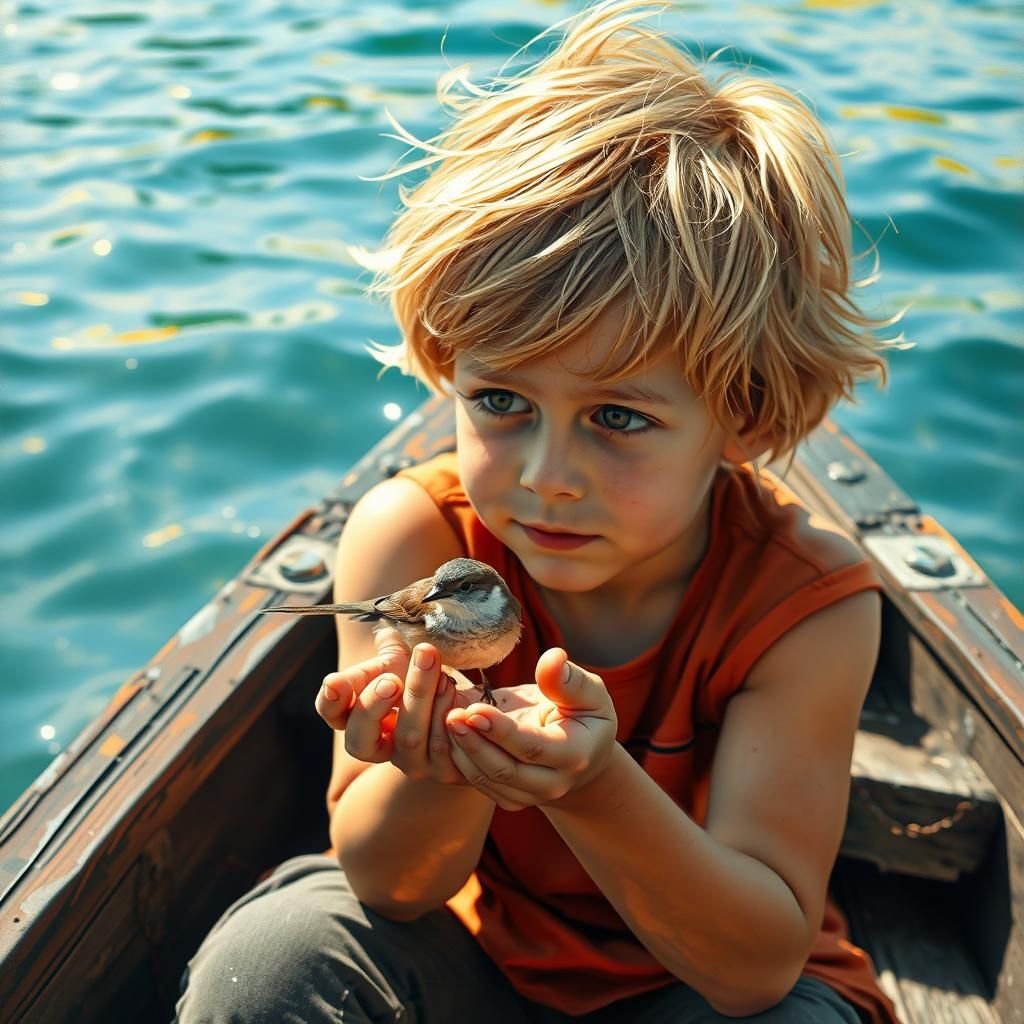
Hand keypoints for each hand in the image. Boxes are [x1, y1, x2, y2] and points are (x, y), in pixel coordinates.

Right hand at [316, 627, 490, 784]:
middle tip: (391, 681)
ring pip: (408, 738)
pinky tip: (454, 691)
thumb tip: (386, 635)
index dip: (331, 700)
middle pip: (359, 739)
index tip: (336, 682)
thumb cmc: (423, 677)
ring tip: (439, 671)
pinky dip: (447, 713)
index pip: (331, 713)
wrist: (465, 700)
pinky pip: (442, 746)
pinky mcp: (443, 770)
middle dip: (373, 706)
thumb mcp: (402, 661)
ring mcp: (410, 762)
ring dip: (421, 698)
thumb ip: (388, 650)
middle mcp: (378, 747)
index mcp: (356, 717)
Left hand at [444, 648, 616, 810]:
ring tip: (444, 717)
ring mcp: (529, 796)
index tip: (474, 708)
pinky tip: (448, 732)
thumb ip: (568, 679)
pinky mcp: (509, 798)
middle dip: (473, 742)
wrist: (585, 755)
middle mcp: (552, 784)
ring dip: (460, 750)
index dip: (500, 730)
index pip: (532, 746)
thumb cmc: (585, 715)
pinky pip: (478, 783)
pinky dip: (459, 758)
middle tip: (450, 715)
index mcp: (575, 755)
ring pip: (485, 778)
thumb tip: (553, 657)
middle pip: (504, 769)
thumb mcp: (589, 693)